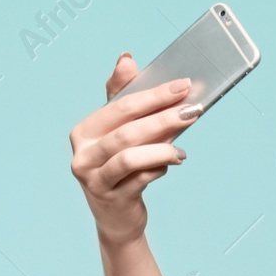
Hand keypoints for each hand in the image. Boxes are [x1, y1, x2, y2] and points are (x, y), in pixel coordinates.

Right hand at [69, 52, 197, 248]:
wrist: (116, 217)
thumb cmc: (120, 166)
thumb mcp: (119, 131)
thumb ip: (122, 97)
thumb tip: (126, 59)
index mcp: (84, 132)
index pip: (120, 106)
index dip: (153, 95)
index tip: (183, 85)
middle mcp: (82, 155)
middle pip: (127, 131)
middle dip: (163, 118)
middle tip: (192, 110)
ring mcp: (94, 179)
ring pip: (131, 156)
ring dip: (162, 149)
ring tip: (182, 149)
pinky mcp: (111, 199)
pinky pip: (140, 178)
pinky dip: (159, 169)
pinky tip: (171, 164)